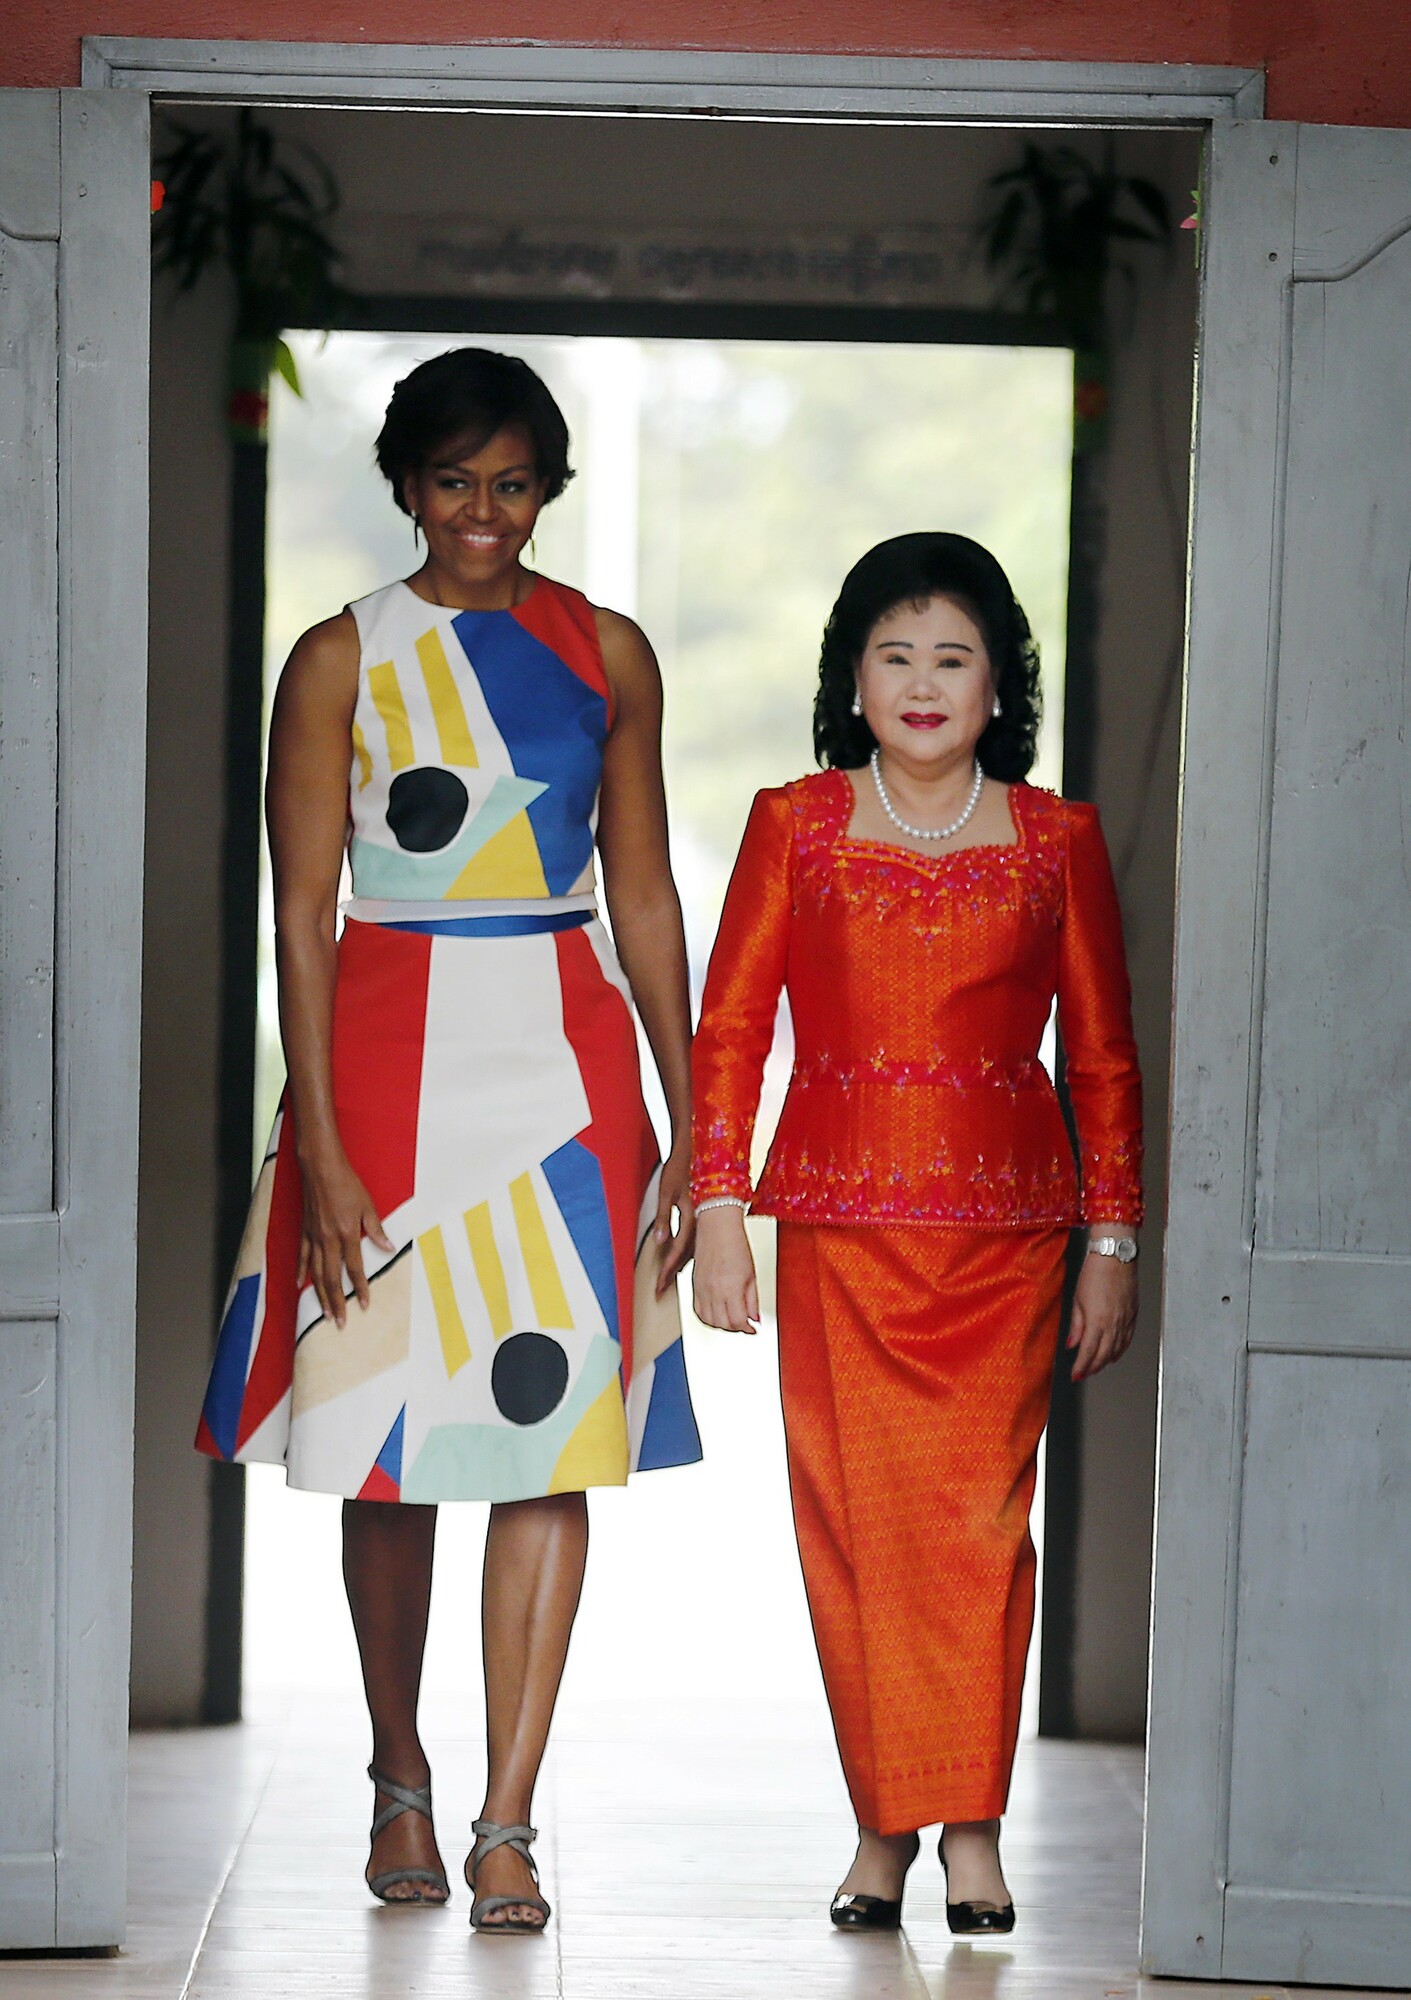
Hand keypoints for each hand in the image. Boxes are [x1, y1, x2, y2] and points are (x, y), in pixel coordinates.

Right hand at [297, 1149, 394, 1327]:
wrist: (321, 1168)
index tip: (365, 1305)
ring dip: (321, 1295)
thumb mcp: (368, 1206)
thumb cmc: (347, 1184)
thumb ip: (377, 1229)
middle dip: (337, 1302)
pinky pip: (302, 1257)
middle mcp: (328, 1240)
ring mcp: (314, 1237)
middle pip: (333, 1278)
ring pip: (316, 1273)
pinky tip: (300, 1286)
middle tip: (340, 1323)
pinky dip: (301, 1273)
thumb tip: (389, 1248)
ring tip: (325, 1314)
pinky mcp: (305, 1231)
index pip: (355, 1268)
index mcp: (347, 1234)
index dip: (361, 1288)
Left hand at [653, 1145, 695, 1297]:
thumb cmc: (681, 1166)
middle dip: (672, 1272)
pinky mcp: (702, 1214)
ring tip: (669, 1278)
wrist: (697, 1148)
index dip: (667, 1269)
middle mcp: (700, 1221)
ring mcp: (703, 1218)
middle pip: (686, 1254)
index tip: (659, 1285)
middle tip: (661, 1290)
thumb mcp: (667, 1191)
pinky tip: (682, 1257)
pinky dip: (687, 1251)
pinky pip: (696, 1239)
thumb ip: (664, 1218)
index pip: (676, 1250)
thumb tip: (661, 1242)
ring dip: (680, 1263)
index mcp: (691, 1216)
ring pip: (693, 1248)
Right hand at [691, 1206, 758, 1333]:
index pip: (738, 1321)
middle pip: (723, 1324)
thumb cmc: (736, 1243)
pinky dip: (707, 1318)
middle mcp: (713, 1291)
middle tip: (744, 1325)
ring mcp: (701, 1289)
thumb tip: (755, 1318)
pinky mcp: (695, 1285)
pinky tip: (716, 1315)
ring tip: (732, 1320)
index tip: (753, 1328)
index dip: (748, 1329)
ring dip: (721, 1326)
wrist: (717, 1225)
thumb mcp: (752, 1273)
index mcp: (731, 1288)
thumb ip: (753, 1299)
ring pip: (708, 1321)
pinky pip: (697, 1310)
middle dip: (736, 1329)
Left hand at [1068, 1250, 1137, 1380]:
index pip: (1088, 1352)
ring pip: (1117, 1349)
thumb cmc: (1095, 1273)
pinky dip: (1120, 1350)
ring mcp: (1125, 1320)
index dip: (1081, 1367)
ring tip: (1096, 1366)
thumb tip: (1072, 1343)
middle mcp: (1113, 1324)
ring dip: (1106, 1361)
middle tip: (1084, 1374)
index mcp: (1097, 1321)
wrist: (1115, 1257)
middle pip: (1104, 1355)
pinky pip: (1127, 1339)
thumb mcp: (1077, 1299)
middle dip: (1093, 1367)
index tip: (1075, 1375)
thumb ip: (1076, 1324)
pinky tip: (1115, 1354)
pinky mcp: (1133, 1315)